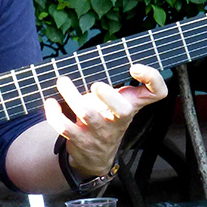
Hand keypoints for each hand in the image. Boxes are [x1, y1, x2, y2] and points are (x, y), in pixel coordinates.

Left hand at [43, 64, 166, 176]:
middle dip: (109, 96)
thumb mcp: (118, 100)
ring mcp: (101, 132)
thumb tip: (102, 50)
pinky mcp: (81, 140)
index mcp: (132, 104)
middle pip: (124, 111)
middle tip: (96, 84)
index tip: (134, 66)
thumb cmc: (107, 117)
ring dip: (72, 96)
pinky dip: (55, 114)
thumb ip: (116, 80)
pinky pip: (66, 128)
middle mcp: (119, 119)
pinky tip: (50, 102)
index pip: (157, 93)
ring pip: (88, 115)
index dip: (152, 78)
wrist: (96, 156)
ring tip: (62, 81)